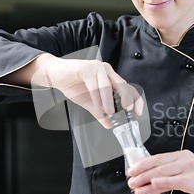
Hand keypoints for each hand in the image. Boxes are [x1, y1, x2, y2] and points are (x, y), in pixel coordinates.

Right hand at [9, 53, 142, 127]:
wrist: (55, 75)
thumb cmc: (73, 85)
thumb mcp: (90, 103)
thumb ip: (100, 112)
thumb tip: (110, 125)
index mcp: (111, 79)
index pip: (128, 88)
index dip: (135, 100)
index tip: (137, 112)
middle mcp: (107, 72)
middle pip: (123, 85)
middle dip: (126, 99)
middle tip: (126, 111)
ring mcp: (98, 68)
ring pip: (108, 85)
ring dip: (109, 101)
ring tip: (109, 112)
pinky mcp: (87, 68)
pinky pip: (95, 84)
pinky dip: (97, 96)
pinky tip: (97, 105)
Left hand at [127, 149, 193, 193]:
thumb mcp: (187, 172)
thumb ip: (170, 175)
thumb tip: (150, 182)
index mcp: (181, 156)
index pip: (158, 158)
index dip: (143, 164)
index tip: (131, 170)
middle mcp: (184, 159)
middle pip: (158, 164)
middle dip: (141, 172)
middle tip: (130, 180)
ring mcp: (190, 169)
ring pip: (163, 172)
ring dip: (146, 179)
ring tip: (135, 186)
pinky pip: (175, 181)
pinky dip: (162, 182)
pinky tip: (152, 184)